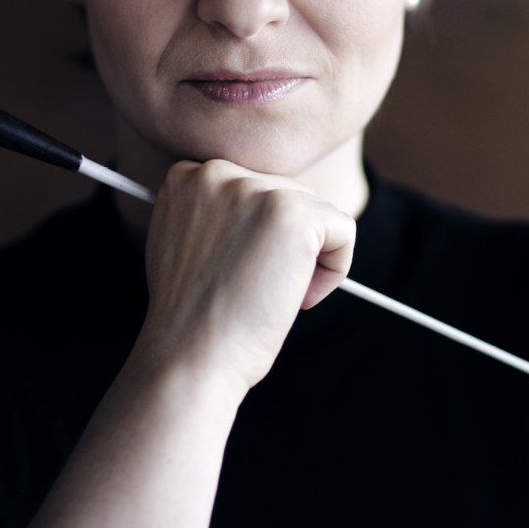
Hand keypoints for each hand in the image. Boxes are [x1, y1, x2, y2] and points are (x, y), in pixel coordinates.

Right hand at [137, 159, 356, 394]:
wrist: (189, 357)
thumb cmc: (191, 315)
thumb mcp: (185, 242)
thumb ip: (215, 212)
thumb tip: (263, 211)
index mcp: (188, 175)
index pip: (253, 189)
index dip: (253, 237)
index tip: (234, 272)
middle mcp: (218, 170)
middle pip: (287, 195)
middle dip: (282, 246)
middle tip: (252, 289)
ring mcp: (256, 188)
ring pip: (315, 212)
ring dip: (306, 259)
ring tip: (269, 294)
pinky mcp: (293, 212)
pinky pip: (343, 230)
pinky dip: (333, 271)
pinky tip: (297, 298)